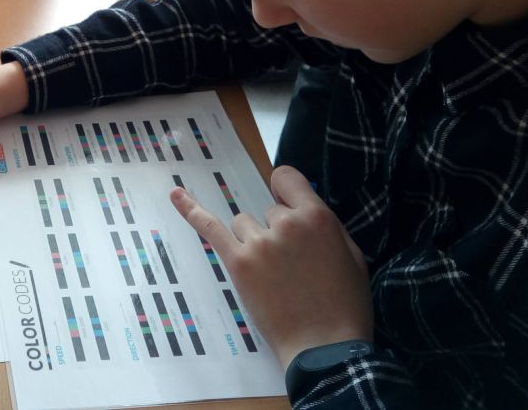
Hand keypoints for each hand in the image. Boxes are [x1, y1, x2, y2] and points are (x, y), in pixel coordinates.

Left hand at [171, 165, 372, 368]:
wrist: (324, 348)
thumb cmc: (345, 306)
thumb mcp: (352, 257)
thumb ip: (326, 226)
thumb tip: (301, 207)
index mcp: (317, 218)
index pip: (286, 179)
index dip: (286, 192)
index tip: (287, 204)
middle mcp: (285, 224)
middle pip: (268, 211)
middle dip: (278, 233)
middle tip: (295, 268)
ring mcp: (258, 243)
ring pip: (244, 224)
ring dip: (254, 242)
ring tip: (275, 277)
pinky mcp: (238, 262)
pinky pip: (210, 228)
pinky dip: (191, 210)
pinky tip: (175, 195)